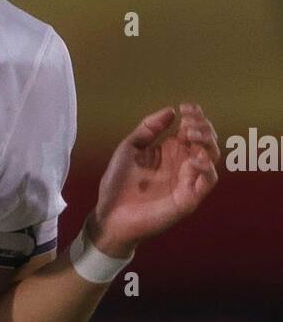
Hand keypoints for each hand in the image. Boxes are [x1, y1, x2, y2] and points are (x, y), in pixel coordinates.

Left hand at [89, 103, 219, 257]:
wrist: (109, 214)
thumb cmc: (117, 183)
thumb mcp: (130, 148)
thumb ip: (149, 128)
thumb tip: (171, 111)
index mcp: (171, 151)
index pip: (193, 129)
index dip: (194, 116)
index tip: (184, 107)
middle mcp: (183, 164)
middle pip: (207, 140)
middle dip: (203, 126)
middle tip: (189, 121)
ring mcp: (187, 181)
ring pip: (212, 157)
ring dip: (207, 142)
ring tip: (190, 134)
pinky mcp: (189, 199)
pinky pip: (208, 181)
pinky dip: (206, 167)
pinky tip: (192, 158)